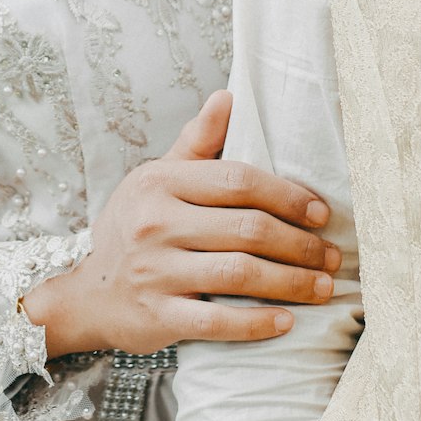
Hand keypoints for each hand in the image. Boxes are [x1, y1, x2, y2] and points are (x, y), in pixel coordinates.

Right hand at [20, 91, 340, 357]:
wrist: (88, 294)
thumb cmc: (133, 229)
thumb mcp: (156, 179)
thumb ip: (197, 143)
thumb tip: (227, 97)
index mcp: (161, 183)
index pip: (238, 180)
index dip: (287, 195)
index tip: (320, 212)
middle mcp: (156, 223)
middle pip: (247, 228)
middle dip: (300, 244)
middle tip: (332, 256)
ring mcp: (156, 271)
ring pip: (240, 273)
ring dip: (291, 281)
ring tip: (323, 286)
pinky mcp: (158, 316)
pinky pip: (218, 320)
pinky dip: (257, 322)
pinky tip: (287, 321)